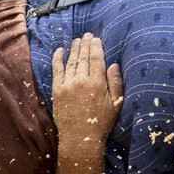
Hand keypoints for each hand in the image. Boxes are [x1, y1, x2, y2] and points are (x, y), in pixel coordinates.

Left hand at [52, 33, 122, 151]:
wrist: (80, 138)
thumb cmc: (102, 123)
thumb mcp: (116, 104)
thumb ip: (116, 83)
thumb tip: (114, 65)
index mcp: (97, 83)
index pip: (97, 59)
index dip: (96, 47)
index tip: (96, 39)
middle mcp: (81, 80)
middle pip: (83, 58)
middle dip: (85, 45)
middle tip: (87, 35)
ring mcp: (67, 84)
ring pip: (71, 62)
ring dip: (74, 49)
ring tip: (77, 40)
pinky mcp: (57, 90)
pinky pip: (57, 70)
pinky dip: (58, 59)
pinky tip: (59, 51)